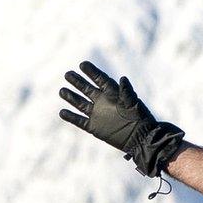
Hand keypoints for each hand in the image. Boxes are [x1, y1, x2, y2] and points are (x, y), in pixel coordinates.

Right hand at [60, 61, 183, 176]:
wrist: (140, 138)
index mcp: (113, 94)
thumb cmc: (140, 119)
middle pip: (87, 89)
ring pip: (81, 104)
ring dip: (71, 97)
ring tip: (62, 90)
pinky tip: (62, 112)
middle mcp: (103, 103)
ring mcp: (98, 115)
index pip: (100, 80)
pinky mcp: (94, 127)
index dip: (92, 72)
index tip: (82, 64)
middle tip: (68, 74)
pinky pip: (80, 121)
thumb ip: (127, 91)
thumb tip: (122, 78)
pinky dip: (71, 117)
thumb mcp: (134, 104)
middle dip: (78, 82)